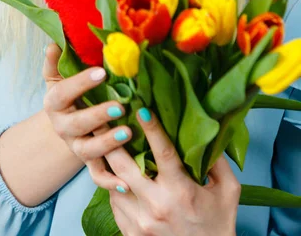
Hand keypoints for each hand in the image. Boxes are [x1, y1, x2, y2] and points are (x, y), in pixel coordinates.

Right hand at [42, 43, 131, 192]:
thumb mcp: (59, 75)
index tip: (102, 72)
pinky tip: (125, 183)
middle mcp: (63, 127)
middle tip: (119, 107)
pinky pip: (97, 175)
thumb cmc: (69, 92)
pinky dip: (110, 182)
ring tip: (128, 133)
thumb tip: (54, 42)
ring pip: (88, 151)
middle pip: (77, 124)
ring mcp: (76, 146)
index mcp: (55, 103)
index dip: (82, 83)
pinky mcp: (89, 162)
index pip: (65, 93)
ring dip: (108, 144)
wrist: (66, 121)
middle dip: (98, 116)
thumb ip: (56, 60)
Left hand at [105, 108, 239, 235]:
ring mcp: (140, 222)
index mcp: (181, 192)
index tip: (142, 109)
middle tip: (104, 122)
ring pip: (113, 184)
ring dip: (110, 164)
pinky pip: (114, 203)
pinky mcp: (131, 234)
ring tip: (106, 143)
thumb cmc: (219, 224)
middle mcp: (156, 206)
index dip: (152, 129)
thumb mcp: (228, 191)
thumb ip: (217, 160)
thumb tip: (206, 130)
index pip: (163, 153)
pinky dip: (114, 186)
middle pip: (123, 167)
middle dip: (111, 142)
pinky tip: (117, 175)